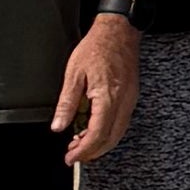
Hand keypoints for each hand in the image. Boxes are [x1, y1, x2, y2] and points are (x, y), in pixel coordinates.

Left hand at [52, 15, 144, 161]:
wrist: (119, 31)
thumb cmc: (97, 48)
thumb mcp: (74, 73)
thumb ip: (67, 103)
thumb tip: (58, 126)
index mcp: (108, 97)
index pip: (97, 134)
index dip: (83, 150)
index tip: (70, 157)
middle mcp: (123, 102)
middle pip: (110, 139)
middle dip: (92, 152)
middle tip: (73, 155)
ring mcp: (130, 101)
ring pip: (118, 133)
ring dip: (100, 143)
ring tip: (80, 144)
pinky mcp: (131, 97)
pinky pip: (121, 123)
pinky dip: (107, 132)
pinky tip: (92, 130)